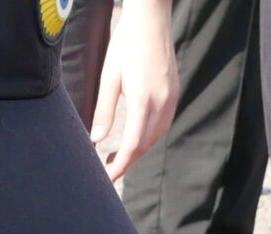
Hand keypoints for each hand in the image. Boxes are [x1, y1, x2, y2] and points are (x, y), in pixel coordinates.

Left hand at [89, 0, 177, 181]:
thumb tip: (96, 139)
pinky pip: (163, 123)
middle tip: (108, 170)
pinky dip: (149, 136)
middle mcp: (162, 102)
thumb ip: (104, 111)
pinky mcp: (174, 92)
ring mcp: (171, 97)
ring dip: (138, 150)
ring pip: (156, 136)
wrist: (151, 19)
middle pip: (145, 144)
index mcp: (143, 99)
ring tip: (119, 156)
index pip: (132, 144)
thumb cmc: (126, 43)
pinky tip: (136, 137)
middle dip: (127, 161)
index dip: (120, 165)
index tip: (108, 178)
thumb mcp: (110, 77)